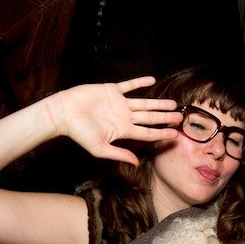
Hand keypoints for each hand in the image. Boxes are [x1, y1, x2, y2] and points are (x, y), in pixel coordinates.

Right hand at [48, 76, 182, 165]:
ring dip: (158, 103)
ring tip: (172, 104)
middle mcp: (124, 117)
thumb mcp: (100, 148)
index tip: (175, 135)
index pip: (147, 133)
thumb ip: (119, 154)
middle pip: (150, 118)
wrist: (64, 112)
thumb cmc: (79, 132)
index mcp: (122, 130)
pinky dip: (140, 82)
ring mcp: (119, 103)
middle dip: (165, 118)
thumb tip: (136, 163)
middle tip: (180, 117)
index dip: (161, 134)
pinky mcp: (112, 90)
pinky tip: (152, 80)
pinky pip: (129, 85)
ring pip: (144, 103)